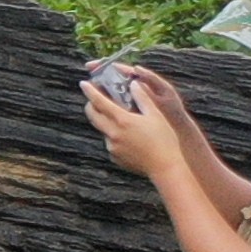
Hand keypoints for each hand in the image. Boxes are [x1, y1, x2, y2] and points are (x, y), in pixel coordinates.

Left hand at [82, 63, 182, 180]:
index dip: (90, 91)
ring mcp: (112, 147)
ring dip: (106, 122)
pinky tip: (128, 137)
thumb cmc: (164, 140)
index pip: (99, 101)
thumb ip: (142, 98)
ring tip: (120, 118)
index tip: (84, 83)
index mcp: (122, 120)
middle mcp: (113, 133)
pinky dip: (114, 136)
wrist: (166, 168)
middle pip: (93, 115)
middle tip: (96, 99)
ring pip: (102, 129)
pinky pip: (110, 143)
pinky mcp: (115, 157)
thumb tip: (133, 83)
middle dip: (91, 105)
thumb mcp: (155, 115)